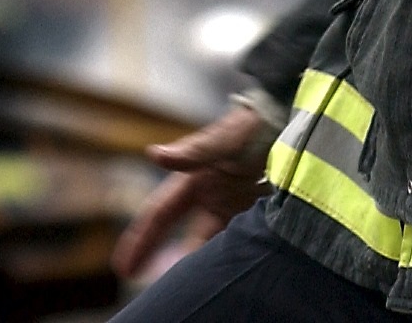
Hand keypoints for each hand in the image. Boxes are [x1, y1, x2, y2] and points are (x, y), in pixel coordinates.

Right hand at [111, 101, 273, 280]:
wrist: (288, 125)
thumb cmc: (249, 127)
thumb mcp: (220, 140)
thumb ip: (191, 152)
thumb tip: (153, 154)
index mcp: (192, 179)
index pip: (159, 215)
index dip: (140, 240)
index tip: (123, 265)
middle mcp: (206, 195)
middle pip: (175, 232)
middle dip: (153, 254)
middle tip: (131, 276)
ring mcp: (229, 205)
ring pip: (204, 241)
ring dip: (192, 261)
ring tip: (180, 286)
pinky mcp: (251, 212)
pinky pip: (232, 241)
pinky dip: (223, 256)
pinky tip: (219, 275)